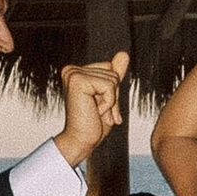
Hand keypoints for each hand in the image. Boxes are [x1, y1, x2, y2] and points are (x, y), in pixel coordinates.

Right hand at [55, 51, 128, 167]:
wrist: (81, 142)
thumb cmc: (94, 123)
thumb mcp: (110, 95)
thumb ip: (116, 74)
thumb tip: (124, 53)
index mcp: (76, 71)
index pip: (110, 67)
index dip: (112, 89)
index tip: (99, 105)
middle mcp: (71, 70)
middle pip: (112, 72)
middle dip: (113, 95)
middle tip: (98, 111)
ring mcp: (73, 74)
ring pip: (113, 79)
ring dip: (110, 100)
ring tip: (95, 112)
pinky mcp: (78, 81)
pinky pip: (110, 86)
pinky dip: (109, 103)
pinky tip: (95, 112)